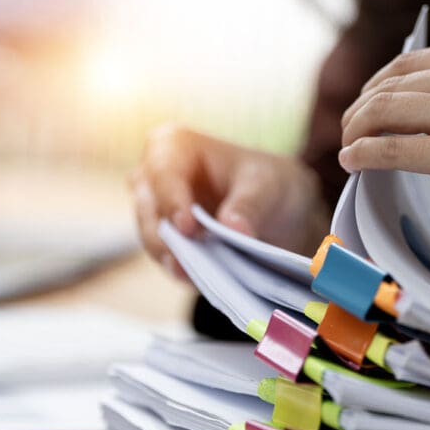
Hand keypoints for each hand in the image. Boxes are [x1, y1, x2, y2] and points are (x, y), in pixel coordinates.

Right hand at [131, 124, 329, 275]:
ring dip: (176, 259)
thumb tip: (233, 228)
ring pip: (153, 241)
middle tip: (190, 263)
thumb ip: (250, 205)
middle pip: (149, 210)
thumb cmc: (268, 184)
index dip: (171, 199)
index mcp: (175, 147)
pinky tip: (205, 282)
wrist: (280, 214)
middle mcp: (155, 179)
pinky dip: (186, 273)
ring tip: (202, 277)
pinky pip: (168, 262)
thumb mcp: (268, 186)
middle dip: (168, 238)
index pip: (162, 172)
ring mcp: (157, 214)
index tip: (188, 228)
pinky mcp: (166, 246)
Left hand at [339, 42, 429, 286]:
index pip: (409, 62)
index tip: (359, 110)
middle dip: (358, 113)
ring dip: (354, 133)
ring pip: (384, 113)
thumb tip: (380, 98)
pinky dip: (361, 156)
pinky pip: (389, 150)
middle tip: (348, 136)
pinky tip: (353, 164)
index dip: (372, 86)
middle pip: (392, 86)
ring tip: (349, 151)